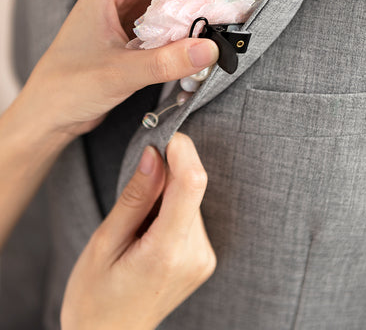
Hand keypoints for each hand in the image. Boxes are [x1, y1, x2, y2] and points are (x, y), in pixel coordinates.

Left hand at [18, 0, 218, 137]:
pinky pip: (169, 27)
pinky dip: (185, 35)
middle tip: (231, 13)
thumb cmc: (66, 85)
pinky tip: (199, 48)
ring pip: (175, 4)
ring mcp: (130, 14)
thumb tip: (208, 48)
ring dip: (196, 17)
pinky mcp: (137, 36)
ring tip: (222, 30)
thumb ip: (164, 61)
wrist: (49, 113)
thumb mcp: (119, 72)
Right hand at [61, 132, 215, 329]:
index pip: (192, 183)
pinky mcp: (203, 258)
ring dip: (168, 192)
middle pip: (192, 188)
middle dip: (168, 172)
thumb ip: (136, 196)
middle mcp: (195, 254)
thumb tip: (155, 153)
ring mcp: (203, 258)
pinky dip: (172, 208)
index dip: (182, 150)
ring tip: (138, 220)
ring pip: (192, 199)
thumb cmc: (95, 296)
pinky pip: (191, 215)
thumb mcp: (105, 242)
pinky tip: (150, 229)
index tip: (162, 135)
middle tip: (137, 181)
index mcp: (168, 251)